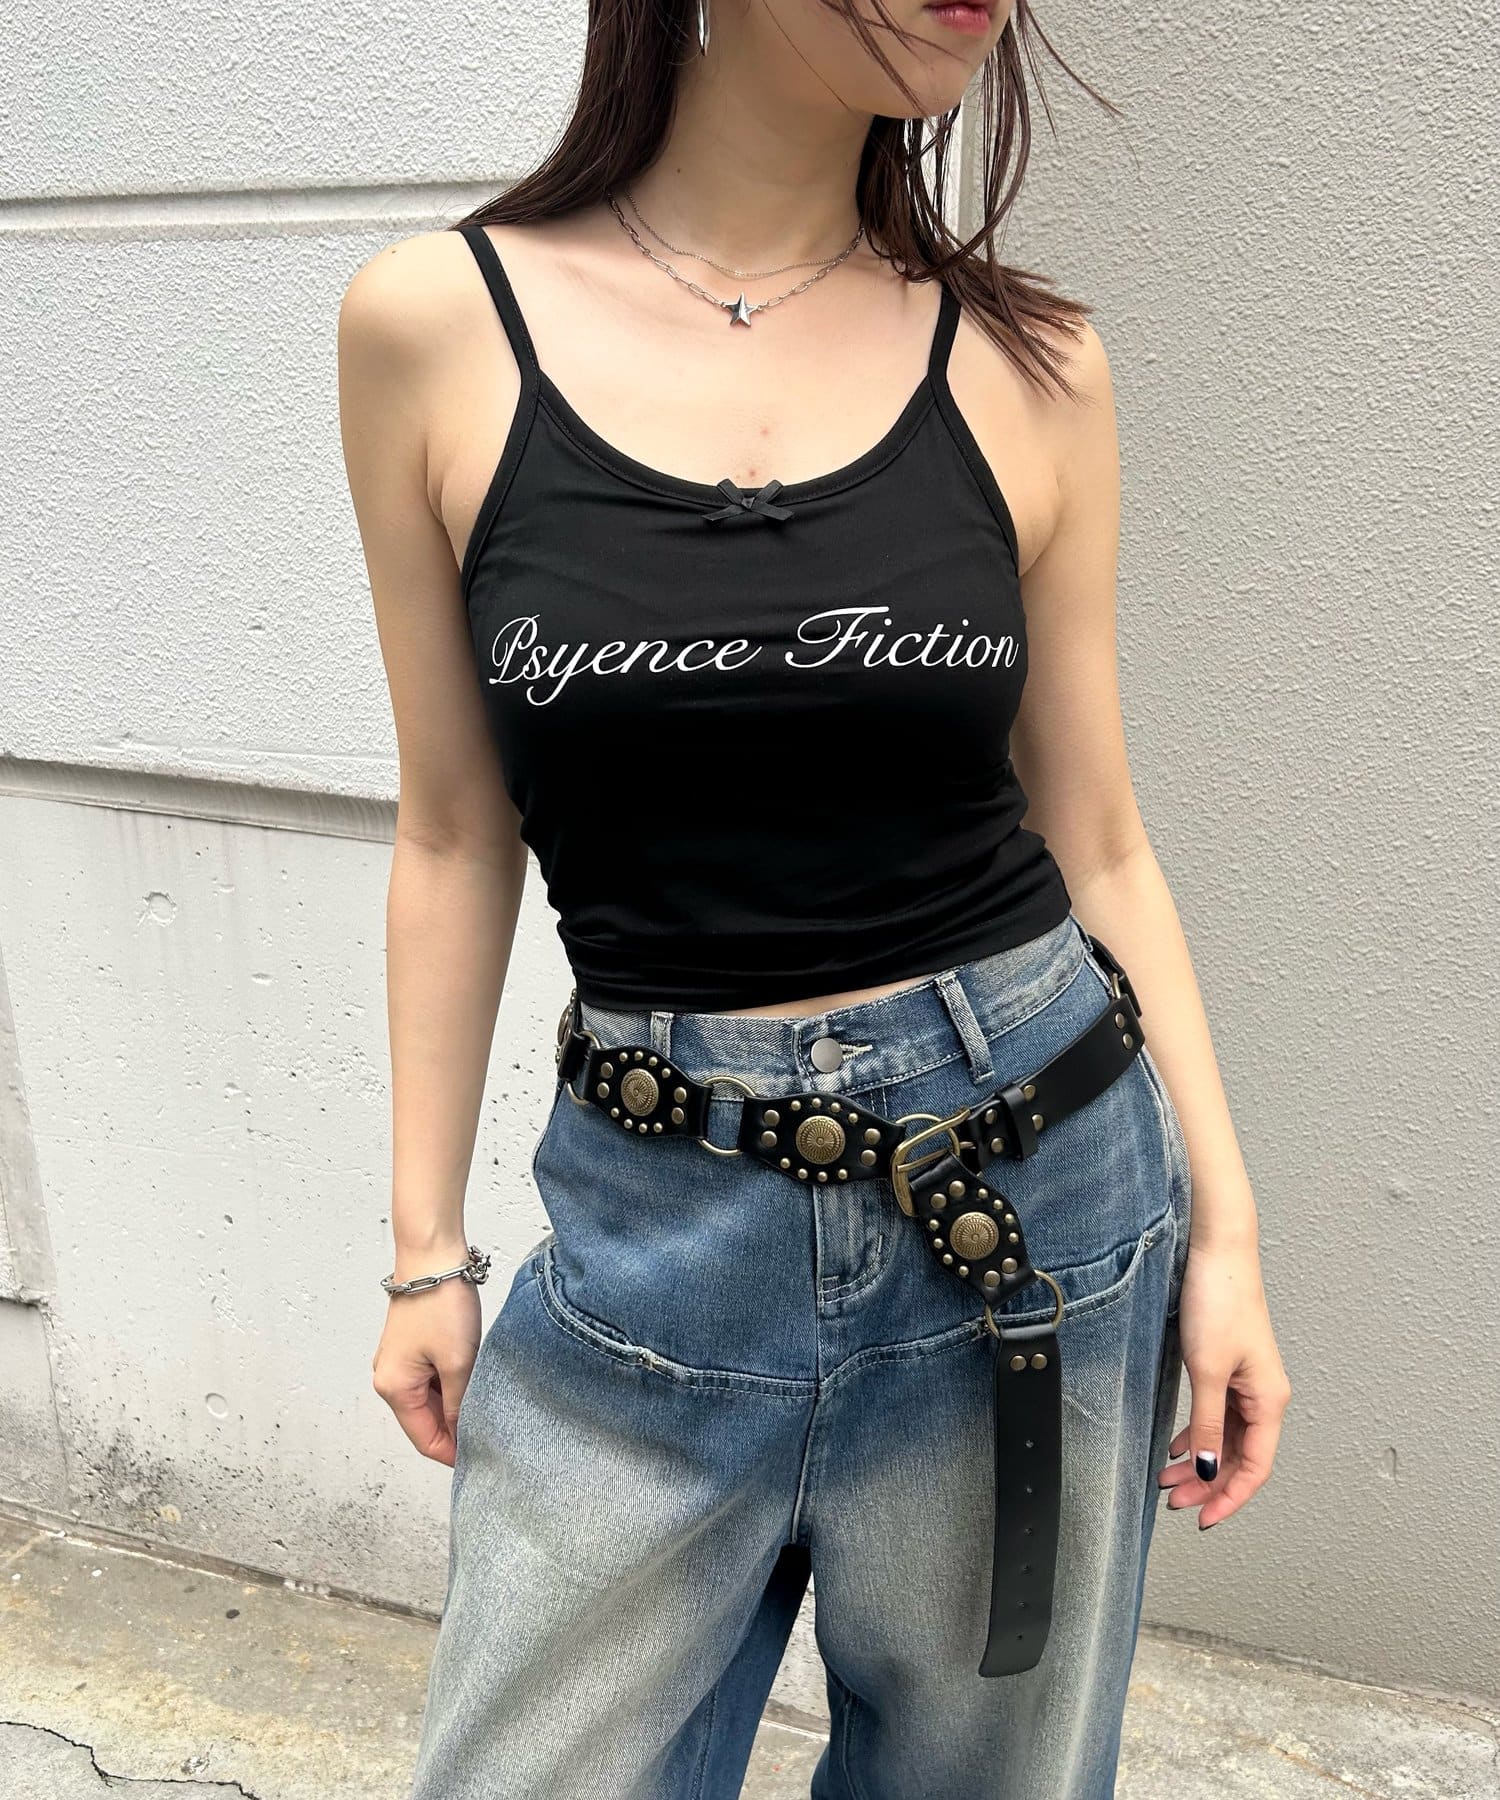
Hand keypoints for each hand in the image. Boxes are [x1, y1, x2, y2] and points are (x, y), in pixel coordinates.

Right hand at [371, 1257, 482, 1466]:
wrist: (433, 1257)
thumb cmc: (440, 1304)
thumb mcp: (458, 1362)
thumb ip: (458, 1404)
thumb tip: (461, 1433)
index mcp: (394, 1388)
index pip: (425, 1439)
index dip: (452, 1452)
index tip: (481, 1457)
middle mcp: (390, 1379)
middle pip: (426, 1422)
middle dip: (455, 1429)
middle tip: (491, 1430)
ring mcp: (399, 1363)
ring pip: (431, 1400)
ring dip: (455, 1405)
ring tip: (485, 1400)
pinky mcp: (412, 1348)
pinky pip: (432, 1380)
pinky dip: (451, 1385)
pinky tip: (474, 1377)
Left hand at [1159, 1234, 1290, 1528]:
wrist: (1217, 1250)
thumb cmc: (1219, 1301)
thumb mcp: (1207, 1370)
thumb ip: (1208, 1424)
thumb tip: (1209, 1470)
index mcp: (1269, 1401)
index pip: (1255, 1468)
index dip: (1230, 1498)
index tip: (1203, 1519)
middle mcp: (1263, 1395)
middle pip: (1240, 1457)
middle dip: (1208, 1483)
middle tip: (1174, 1502)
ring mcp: (1246, 1381)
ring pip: (1227, 1438)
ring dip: (1201, 1461)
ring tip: (1169, 1480)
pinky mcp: (1228, 1365)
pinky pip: (1218, 1415)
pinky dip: (1199, 1434)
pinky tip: (1179, 1444)